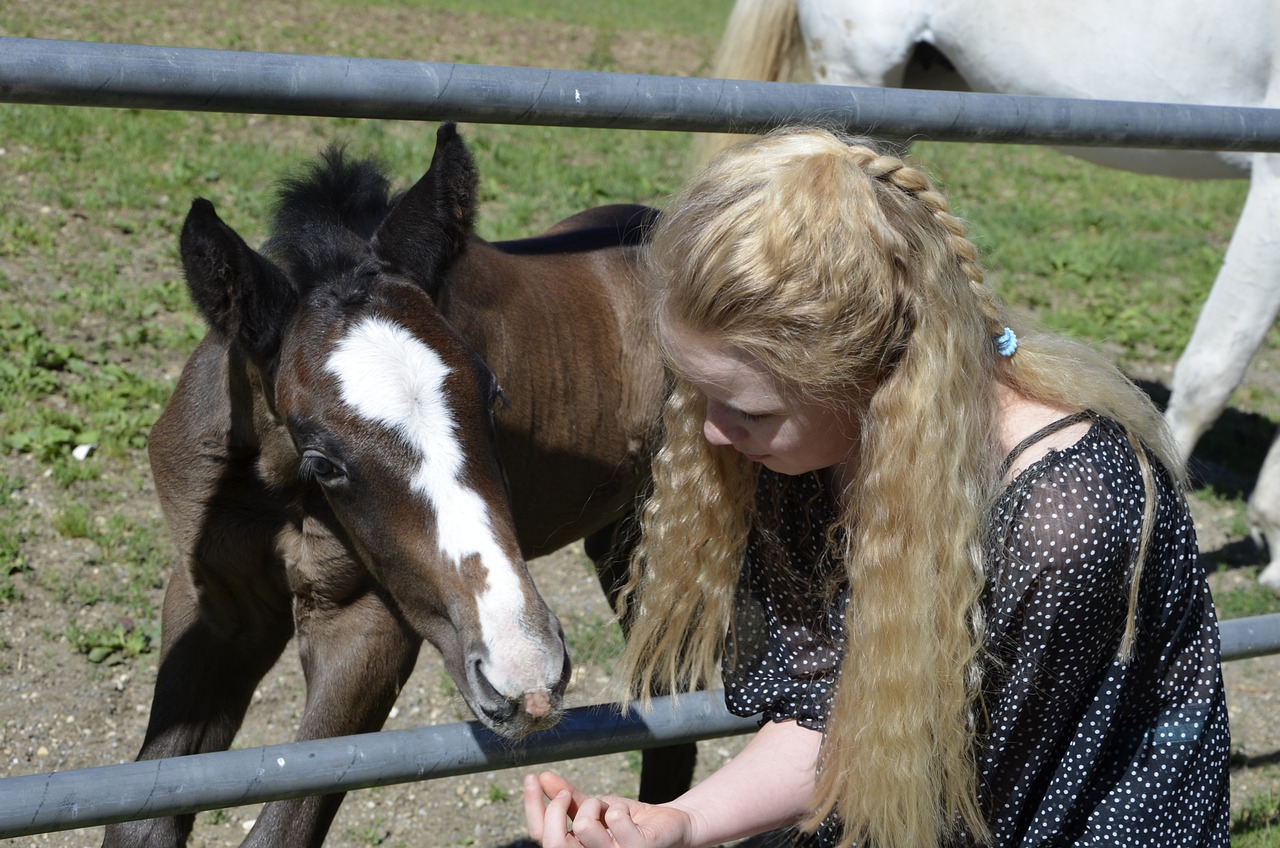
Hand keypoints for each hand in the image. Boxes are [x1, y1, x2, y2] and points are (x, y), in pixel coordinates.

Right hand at [523, 771, 696, 847]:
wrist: (669, 825)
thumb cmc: (629, 821)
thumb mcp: (593, 807)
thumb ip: (568, 797)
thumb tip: (541, 777)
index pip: (540, 836)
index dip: (532, 806)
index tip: (532, 777)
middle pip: (552, 842)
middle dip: (557, 808)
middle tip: (570, 793)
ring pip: (583, 827)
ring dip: (595, 805)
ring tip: (608, 809)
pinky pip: (616, 820)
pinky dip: (619, 808)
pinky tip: (627, 815)